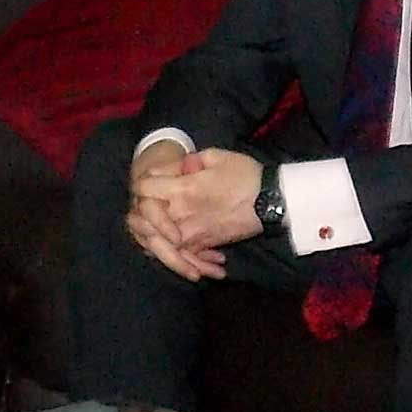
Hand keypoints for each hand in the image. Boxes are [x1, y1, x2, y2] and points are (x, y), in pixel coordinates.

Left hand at [126, 142, 264, 282]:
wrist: (271, 202)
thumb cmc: (245, 175)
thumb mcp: (216, 156)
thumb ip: (188, 160)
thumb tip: (173, 167)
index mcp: (183, 189)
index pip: (143, 188)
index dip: (143, 181)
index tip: (151, 180)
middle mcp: (181, 214)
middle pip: (142, 219)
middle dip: (141, 211)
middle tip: (144, 206)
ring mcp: (191, 234)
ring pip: (157, 241)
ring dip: (153, 234)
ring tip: (155, 228)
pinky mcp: (202, 245)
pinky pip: (180, 254)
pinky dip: (176, 252)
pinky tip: (177, 245)